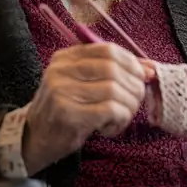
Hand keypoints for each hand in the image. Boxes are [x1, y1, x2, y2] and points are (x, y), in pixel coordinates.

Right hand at [23, 43, 151, 175]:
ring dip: (127, 107)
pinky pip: (109, 110)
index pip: (108, 50)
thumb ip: (113, 72)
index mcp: (65, 58)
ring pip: (114, 90)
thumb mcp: (83, 83)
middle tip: (134, 101)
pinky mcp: (68, 114)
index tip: (143, 76)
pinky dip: (119, 120)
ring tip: (121, 118)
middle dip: (133, 86)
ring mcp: (62, 92)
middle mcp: (61, 70)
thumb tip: (149, 68)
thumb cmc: (66, 109)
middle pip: (113, 69)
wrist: (36, 137)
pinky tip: (110, 128)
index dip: (132, 62)